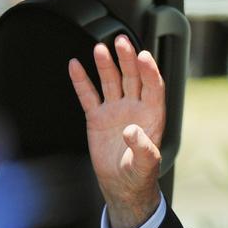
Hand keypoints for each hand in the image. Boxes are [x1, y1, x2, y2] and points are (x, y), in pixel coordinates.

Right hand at [69, 35, 164, 227]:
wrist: (122, 185)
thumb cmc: (139, 175)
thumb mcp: (146, 165)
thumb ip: (143, 148)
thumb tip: (133, 131)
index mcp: (151, 116)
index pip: (152, 87)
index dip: (149, 71)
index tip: (143, 56)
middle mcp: (134, 108)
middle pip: (132, 78)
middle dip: (127, 59)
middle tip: (122, 42)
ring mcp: (115, 110)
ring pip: (111, 81)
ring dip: (106, 65)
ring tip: (100, 48)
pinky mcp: (97, 117)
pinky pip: (88, 95)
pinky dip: (81, 81)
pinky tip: (75, 65)